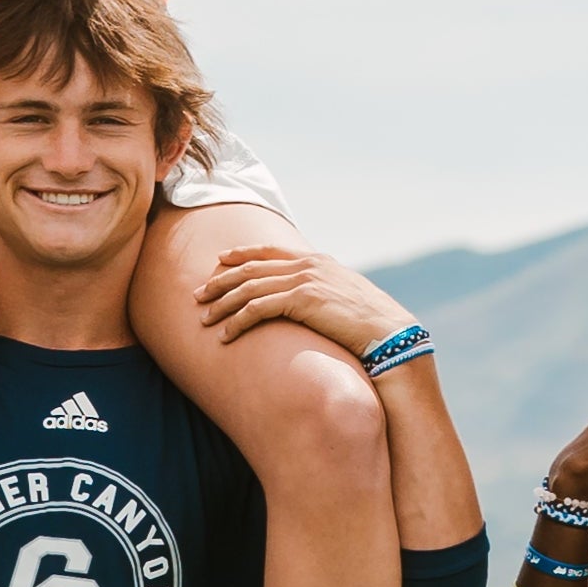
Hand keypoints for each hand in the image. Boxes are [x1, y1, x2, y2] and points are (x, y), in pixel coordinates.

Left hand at [195, 242, 406, 360]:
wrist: (389, 331)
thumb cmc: (369, 322)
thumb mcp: (343, 297)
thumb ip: (322, 291)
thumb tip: (309, 302)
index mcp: (316, 260)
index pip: (269, 251)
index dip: (241, 254)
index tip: (219, 261)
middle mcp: (307, 264)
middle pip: (251, 268)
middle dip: (220, 281)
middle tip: (198, 296)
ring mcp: (305, 280)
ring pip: (249, 288)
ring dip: (222, 304)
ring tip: (204, 320)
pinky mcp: (303, 300)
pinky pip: (258, 308)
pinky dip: (237, 321)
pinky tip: (225, 336)